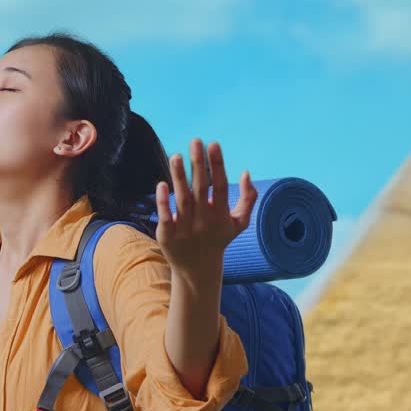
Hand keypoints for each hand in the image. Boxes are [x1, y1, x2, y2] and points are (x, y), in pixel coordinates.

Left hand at [155, 139, 255, 279]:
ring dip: (179, 176)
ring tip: (176, 155)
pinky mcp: (168, 234)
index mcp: (220, 215)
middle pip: (200, 188)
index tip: (214, 144)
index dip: (218, 165)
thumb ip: (248, 199)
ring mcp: (185, 227)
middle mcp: (203, 220)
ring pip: (182, 198)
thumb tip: (246, 172)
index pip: (221, 186)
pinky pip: (165, 216)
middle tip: (195, 141)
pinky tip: (161, 184)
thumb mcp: (238, 223)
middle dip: (198, 164)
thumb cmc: (218, 239)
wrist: (197, 269)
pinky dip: (163, 202)